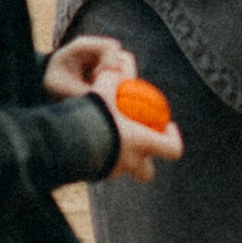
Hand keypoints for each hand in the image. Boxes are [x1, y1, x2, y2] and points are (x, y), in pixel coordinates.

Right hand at [45, 37, 183, 183]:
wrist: (67, 142)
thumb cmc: (93, 114)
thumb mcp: (104, 89)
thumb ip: (113, 78)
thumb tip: (115, 66)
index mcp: (141, 143)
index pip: (172, 149)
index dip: (173, 139)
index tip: (167, 126)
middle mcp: (130, 162)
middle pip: (147, 174)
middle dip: (146, 163)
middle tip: (140, 144)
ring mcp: (111, 172)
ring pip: (122, 171)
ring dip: (120, 159)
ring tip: (110, 142)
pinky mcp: (93, 176)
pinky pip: (102, 170)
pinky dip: (100, 160)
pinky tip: (89, 145)